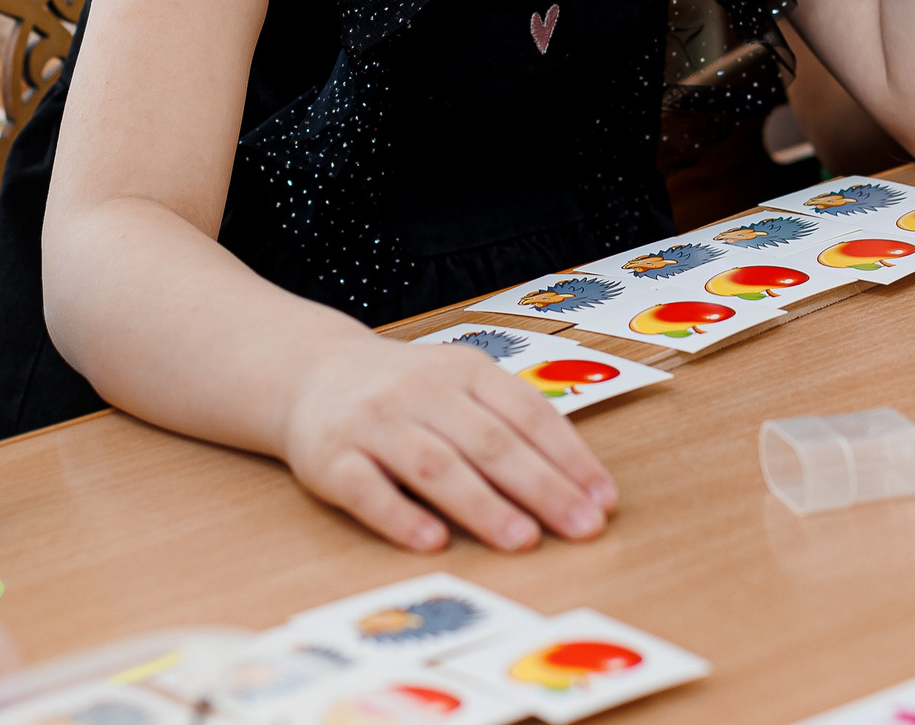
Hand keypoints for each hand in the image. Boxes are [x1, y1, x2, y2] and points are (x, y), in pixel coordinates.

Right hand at [279, 334, 617, 553]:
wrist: (312, 373)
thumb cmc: (406, 391)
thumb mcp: (460, 384)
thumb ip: (508, 421)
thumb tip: (576, 482)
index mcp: (464, 371)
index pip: (527, 413)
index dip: (569, 457)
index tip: (602, 500)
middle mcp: (421, 392)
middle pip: (490, 443)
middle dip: (541, 488)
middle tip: (580, 528)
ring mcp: (375, 424)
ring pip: (435, 466)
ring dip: (482, 505)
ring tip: (523, 540)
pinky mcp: (331, 459)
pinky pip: (368, 490)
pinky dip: (401, 516)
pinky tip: (433, 541)